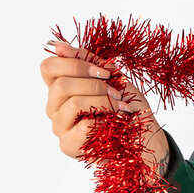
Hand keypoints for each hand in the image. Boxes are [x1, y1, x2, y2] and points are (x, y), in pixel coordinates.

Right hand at [40, 40, 169, 176]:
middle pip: (60, 84)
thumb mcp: (112, 77)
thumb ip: (88, 61)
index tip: (103, 71)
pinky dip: (105, 119)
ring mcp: (60, 127)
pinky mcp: (69, 146)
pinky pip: (83, 126)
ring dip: (102, 101)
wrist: (145, 136)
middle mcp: (55, 107)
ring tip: (119, 106)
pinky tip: (116, 122)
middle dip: (94, 84)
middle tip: (115, 91)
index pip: (48, 67)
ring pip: (71, 103)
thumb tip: (57, 46)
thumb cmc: (127, 106)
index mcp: (62, 87)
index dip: (74, 62)